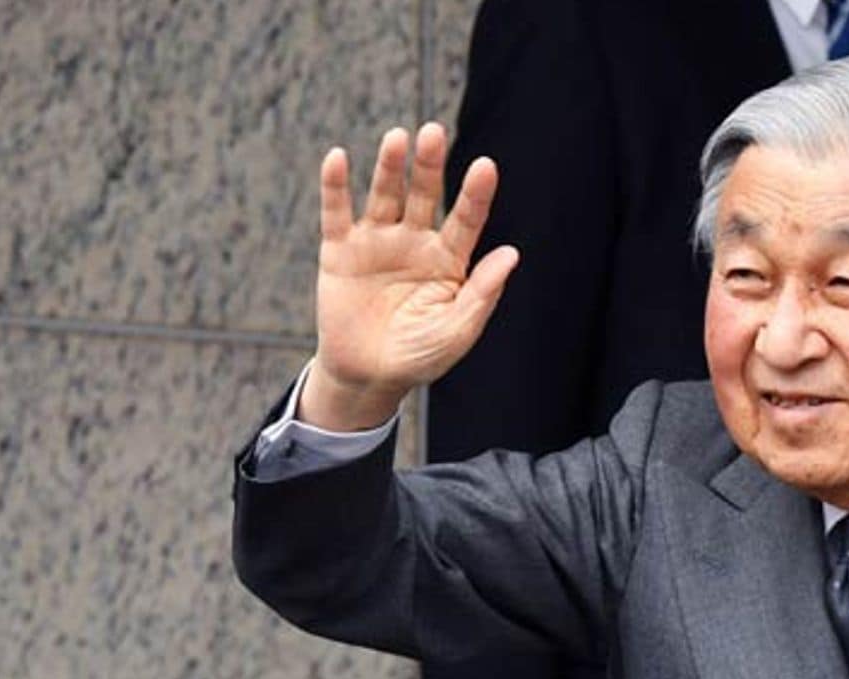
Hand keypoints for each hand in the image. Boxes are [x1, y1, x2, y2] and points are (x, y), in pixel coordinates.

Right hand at [305, 122, 519, 430]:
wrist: (369, 376)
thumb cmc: (421, 355)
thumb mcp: (457, 331)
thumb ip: (482, 293)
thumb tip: (512, 253)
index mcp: (449, 260)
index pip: (466, 220)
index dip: (475, 194)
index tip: (486, 166)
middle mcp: (415, 242)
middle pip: (424, 196)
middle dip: (429, 166)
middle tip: (433, 132)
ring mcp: (377, 242)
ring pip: (384, 196)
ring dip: (390, 167)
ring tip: (398, 138)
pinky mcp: (340, 251)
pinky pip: (337, 213)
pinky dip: (336, 186)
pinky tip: (338, 158)